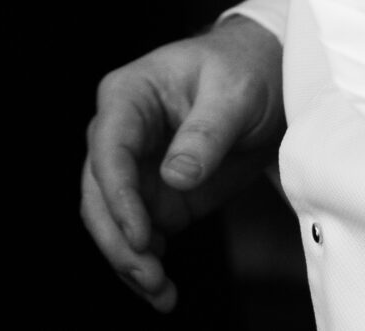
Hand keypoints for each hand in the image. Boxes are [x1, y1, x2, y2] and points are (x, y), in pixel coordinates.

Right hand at [81, 16, 285, 313]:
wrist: (267, 79)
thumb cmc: (244, 71)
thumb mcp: (234, 94)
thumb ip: (206, 133)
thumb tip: (176, 177)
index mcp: (128, 95)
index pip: (109, 148)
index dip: (119, 195)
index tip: (141, 236)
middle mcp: (120, 133)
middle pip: (98, 191)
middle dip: (118, 238)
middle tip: (150, 275)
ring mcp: (135, 167)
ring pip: (110, 219)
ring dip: (128, 258)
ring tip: (161, 293)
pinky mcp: (155, 194)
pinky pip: (137, 233)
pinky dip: (144, 261)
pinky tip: (163, 285)